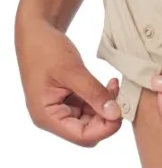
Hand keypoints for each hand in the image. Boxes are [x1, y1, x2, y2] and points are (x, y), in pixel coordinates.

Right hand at [16, 17, 121, 146]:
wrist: (36, 31)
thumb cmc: (45, 48)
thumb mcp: (72, 70)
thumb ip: (94, 93)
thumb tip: (115, 114)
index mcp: (47, 116)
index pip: (82, 136)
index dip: (105, 129)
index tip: (120, 113)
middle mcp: (53, 118)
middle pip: (89, 131)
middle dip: (107, 117)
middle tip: (119, 97)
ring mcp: (62, 111)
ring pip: (93, 121)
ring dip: (107, 107)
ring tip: (114, 87)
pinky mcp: (69, 103)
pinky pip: (91, 109)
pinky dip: (102, 100)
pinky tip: (109, 86)